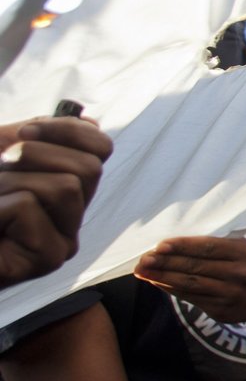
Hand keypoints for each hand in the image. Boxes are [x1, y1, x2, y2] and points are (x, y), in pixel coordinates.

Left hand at [0, 116, 113, 286]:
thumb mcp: (4, 151)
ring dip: (11, 182)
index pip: (101, 149)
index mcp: (67, 186)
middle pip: (89, 168)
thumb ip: (43, 135)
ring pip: (66, 187)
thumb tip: (88, 121)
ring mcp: (64, 240)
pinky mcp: (47, 259)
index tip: (24, 131)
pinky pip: (29, 208)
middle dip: (36, 155)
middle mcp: (72, 215)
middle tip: (0, 165)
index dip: (70, 131)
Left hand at [134, 235, 245, 324]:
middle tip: (143, 259)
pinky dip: (171, 289)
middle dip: (166, 262)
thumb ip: (216, 244)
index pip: (207, 247)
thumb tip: (172, 244)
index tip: (159, 245)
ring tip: (143, 271)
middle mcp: (239, 273)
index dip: (182, 246)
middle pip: (195, 266)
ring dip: (163, 277)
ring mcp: (230, 294)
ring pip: (190, 284)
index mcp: (244, 252)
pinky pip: (190, 298)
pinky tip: (157, 282)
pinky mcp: (221, 310)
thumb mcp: (242, 249)